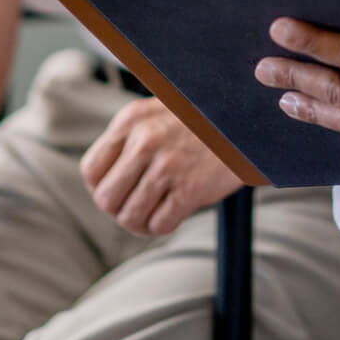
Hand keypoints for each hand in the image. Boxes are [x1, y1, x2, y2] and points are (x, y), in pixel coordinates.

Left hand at [80, 97, 244, 234]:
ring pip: (130, 217)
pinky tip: (172, 214)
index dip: (100, 189)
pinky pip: (159, 225)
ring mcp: (167, 166)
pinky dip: (162, 226)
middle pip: (106, 200)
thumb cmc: (201, 119)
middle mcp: (145, 141)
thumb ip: (129, 139)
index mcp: (131, 120)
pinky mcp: (190, 189)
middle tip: (138, 206)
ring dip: (140, 223)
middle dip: (119, 210)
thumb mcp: (157, 113)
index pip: (91, 170)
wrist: (248, 119)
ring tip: (154, 214)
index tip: (117, 192)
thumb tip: (100, 182)